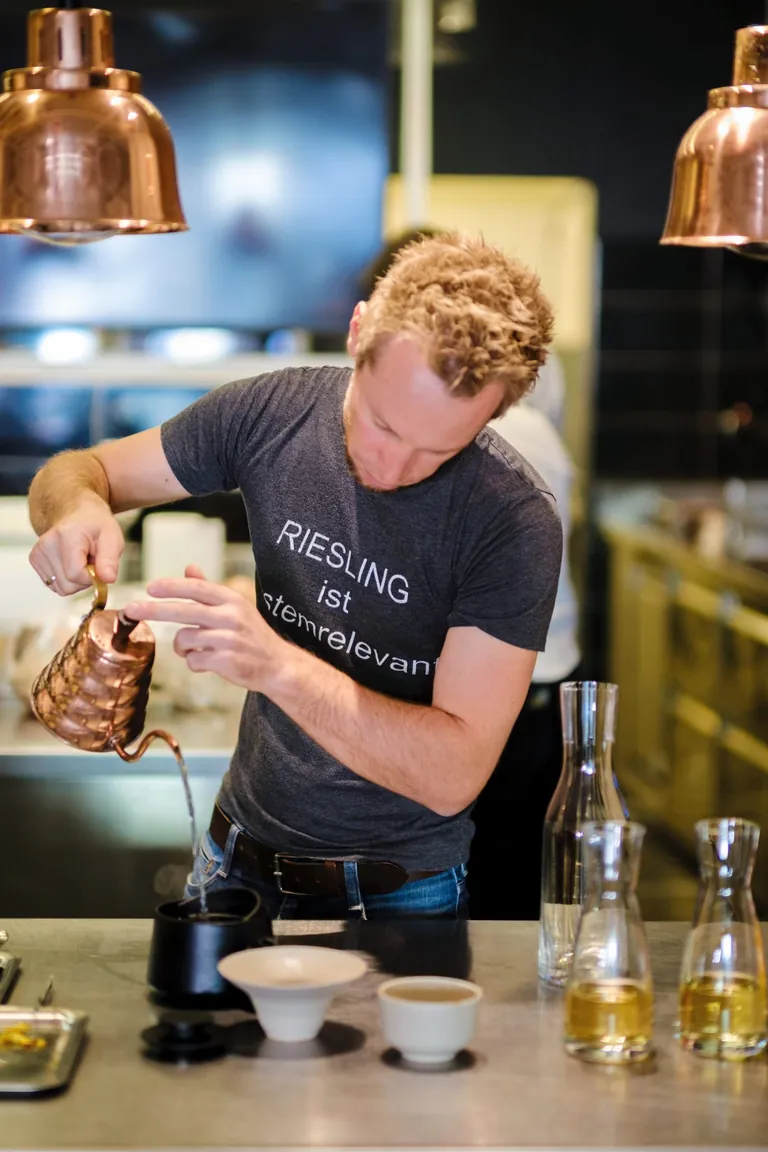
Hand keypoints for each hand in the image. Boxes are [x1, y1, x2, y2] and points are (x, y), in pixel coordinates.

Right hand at [29, 495, 124, 595]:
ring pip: (60, 588)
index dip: (92, 577)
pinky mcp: (34, 559)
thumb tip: (108, 579)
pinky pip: (54, 584)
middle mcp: (47, 544)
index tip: (99, 565)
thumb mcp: (112, 537)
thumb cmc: (96, 525)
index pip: (75, 574)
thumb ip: (110, 560)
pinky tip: (71, 562)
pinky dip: (66, 578)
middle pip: (67, 585)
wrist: (77, 512)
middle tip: (90, 560)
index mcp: (66, 536)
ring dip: (76, 580)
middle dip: (85, 579)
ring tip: (81, 560)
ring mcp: (37, 552)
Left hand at [123, 565, 285, 690]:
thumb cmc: (252, 635)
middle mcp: (231, 616)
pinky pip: (193, 660)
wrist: (277, 665)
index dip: (172, 586)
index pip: (197, 588)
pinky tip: (208, 662)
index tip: (150, 587)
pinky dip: (195, 662)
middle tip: (131, 609)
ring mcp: (229, 639)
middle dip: (154, 610)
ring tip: (196, 649)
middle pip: (184, 611)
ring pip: (185, 639)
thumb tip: (189, 567)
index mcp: (231, 599)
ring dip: (184, 647)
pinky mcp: (226, 661)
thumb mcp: (235, 606)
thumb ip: (210, 588)